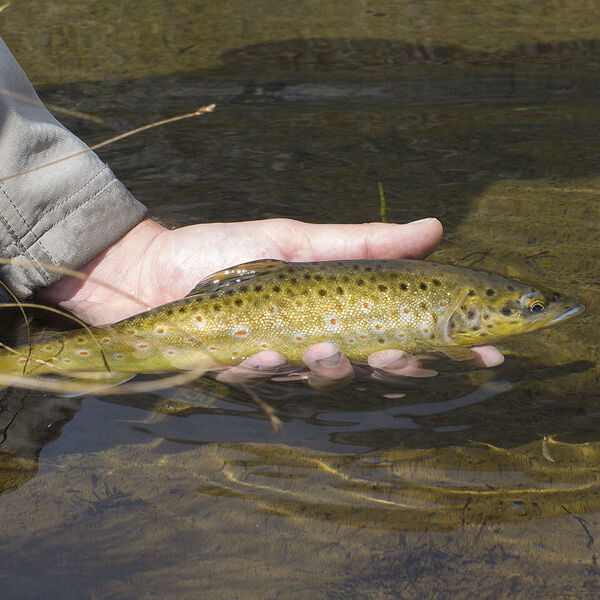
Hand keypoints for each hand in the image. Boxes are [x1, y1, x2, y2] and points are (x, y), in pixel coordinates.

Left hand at [39, 217, 503, 388]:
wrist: (154, 268)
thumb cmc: (227, 249)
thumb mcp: (298, 239)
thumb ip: (362, 243)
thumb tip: (435, 228)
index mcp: (337, 309)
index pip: (401, 333)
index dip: (442, 347)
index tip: (484, 352)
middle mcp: (315, 339)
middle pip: (369, 365)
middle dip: (390, 365)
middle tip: (398, 354)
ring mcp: (280, 358)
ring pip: (318, 377)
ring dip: (327, 367)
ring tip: (322, 347)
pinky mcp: (239, 370)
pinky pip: (262, 378)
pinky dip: (266, 366)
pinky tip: (265, 351)